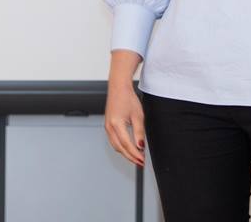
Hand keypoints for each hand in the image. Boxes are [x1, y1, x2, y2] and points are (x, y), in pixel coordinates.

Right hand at [104, 51, 144, 167]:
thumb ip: (139, 132)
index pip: (126, 144)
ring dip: (125, 153)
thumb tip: (141, 146)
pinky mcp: (108, 126)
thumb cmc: (127, 98)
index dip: (135, 154)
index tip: (142, 160)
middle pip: (120, 148)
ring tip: (136, 157)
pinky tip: (128, 149)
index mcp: (116, 124)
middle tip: (140, 162)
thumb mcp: (138, 116)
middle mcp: (109, 127)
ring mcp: (107, 127)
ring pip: (115, 146)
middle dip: (130, 157)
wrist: (118, 88)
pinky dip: (121, 147)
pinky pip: (113, 141)